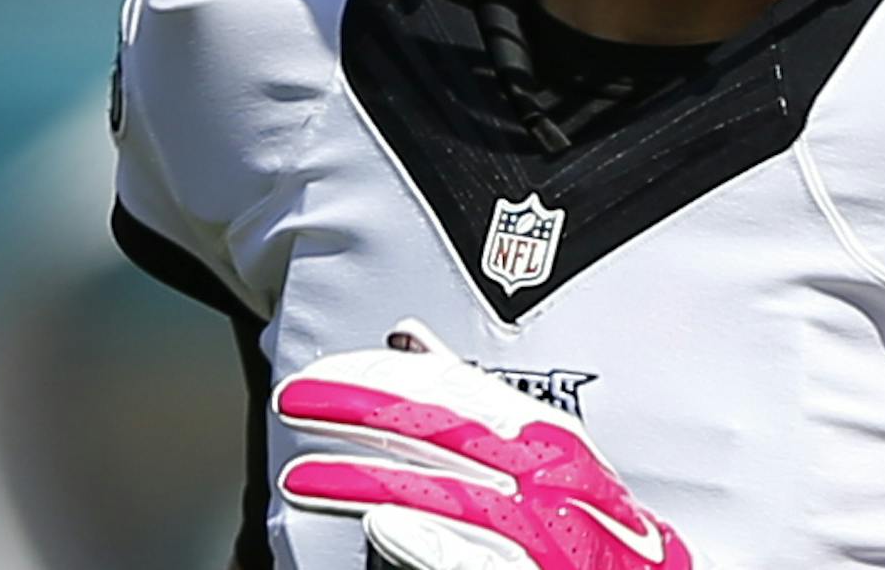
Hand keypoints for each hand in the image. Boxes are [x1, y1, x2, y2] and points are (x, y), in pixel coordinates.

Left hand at [275, 320, 698, 569]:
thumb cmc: (587, 521)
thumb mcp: (536, 446)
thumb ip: (469, 395)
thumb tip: (406, 337)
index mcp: (545, 435)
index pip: (458, 389)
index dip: (383, 377)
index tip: (325, 374)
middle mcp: (550, 472)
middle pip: (448, 426)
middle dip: (363, 409)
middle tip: (297, 402)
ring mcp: (548, 525)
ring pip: (450, 489)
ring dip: (369, 480)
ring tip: (305, 479)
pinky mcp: (540, 564)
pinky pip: (480, 549)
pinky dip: (430, 537)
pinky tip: (382, 525)